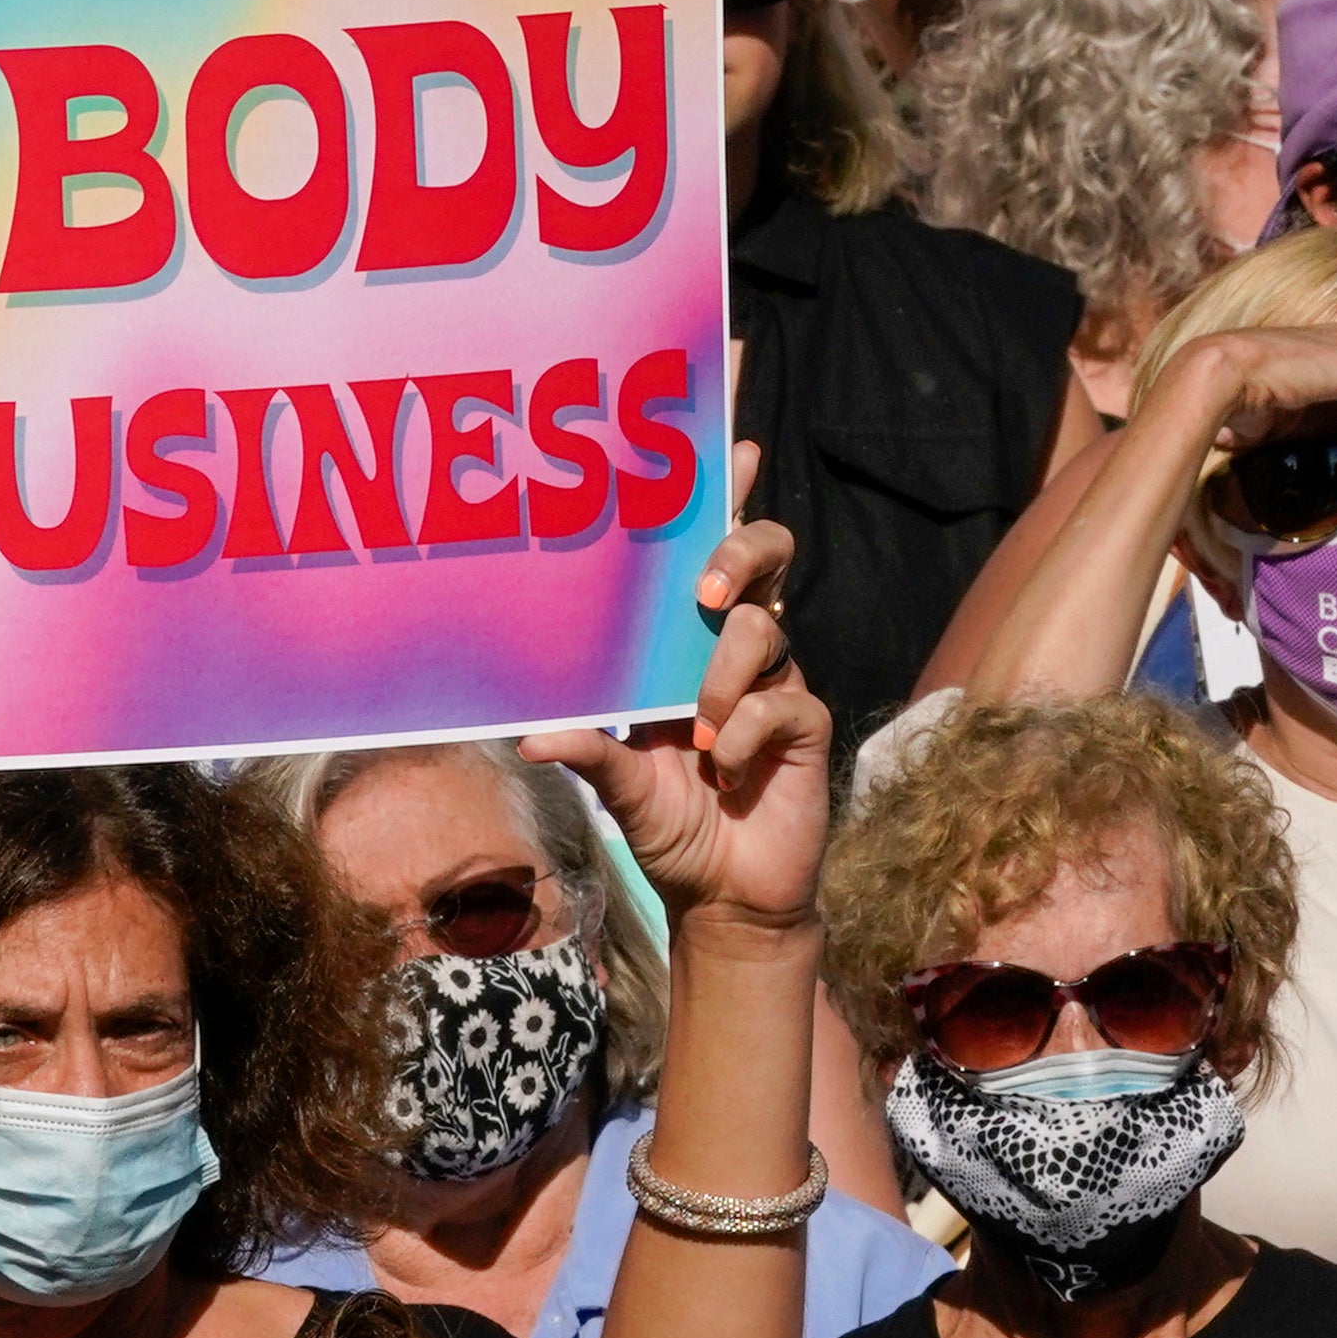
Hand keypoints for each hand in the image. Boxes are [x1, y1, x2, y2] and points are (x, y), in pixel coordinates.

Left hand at [534, 457, 822, 927]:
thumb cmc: (670, 825)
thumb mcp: (616, 784)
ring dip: (723, 675)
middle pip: (764, 555)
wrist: (722, 896)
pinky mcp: (806, 724)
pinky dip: (744, 736)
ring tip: (698, 731)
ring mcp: (775, 682)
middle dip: (741, 550)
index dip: (728, 493)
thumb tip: (530, 737)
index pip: (708, 550)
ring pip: (766, 626)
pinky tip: (725, 769)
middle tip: (703, 590)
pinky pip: (782, 702)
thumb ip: (587, 749)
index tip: (732, 441)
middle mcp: (734, 648)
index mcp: (685, 644)